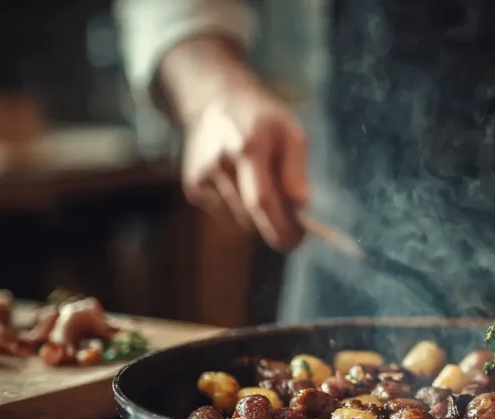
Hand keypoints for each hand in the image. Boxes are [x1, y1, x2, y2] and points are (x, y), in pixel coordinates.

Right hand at [180, 80, 308, 251]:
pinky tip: (241, 183)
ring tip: (265, 187)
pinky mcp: (192, 188)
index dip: (281, 226)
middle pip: (251, 216)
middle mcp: (219, 163)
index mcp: (247, 146)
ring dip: (260, 217)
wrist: (213, 101)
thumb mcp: (289, 132)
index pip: (262, 200)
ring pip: (240, 220)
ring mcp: (201, 177)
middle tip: (296, 231)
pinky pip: (227, 215)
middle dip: (276, 228)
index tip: (299, 241)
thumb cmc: (261, 119)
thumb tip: (301, 208)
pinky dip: (242, 209)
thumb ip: (296, 170)